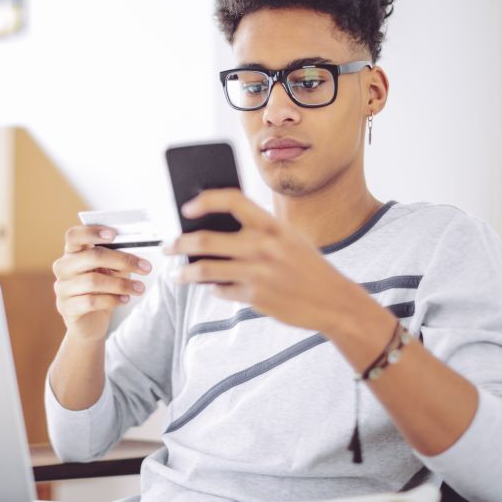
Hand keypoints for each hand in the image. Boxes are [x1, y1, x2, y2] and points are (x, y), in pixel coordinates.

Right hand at [52, 225, 152, 342]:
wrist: (90, 323)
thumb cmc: (102, 291)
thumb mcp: (112, 272)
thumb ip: (118, 261)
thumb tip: (136, 257)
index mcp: (72, 253)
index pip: (74, 236)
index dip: (92, 232)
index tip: (114, 234)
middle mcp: (63, 267)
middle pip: (90, 257)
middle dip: (122, 260)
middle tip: (145, 267)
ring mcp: (62, 288)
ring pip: (93, 281)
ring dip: (122, 284)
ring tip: (140, 288)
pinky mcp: (66, 308)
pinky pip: (90, 301)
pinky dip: (112, 300)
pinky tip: (125, 300)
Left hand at [163, 189, 385, 335]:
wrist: (334, 301)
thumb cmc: (308, 266)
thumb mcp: (289, 238)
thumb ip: (258, 232)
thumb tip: (214, 229)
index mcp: (272, 224)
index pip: (230, 200)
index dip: (204, 201)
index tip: (186, 208)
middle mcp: (263, 246)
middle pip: (206, 240)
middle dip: (179, 244)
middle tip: (167, 248)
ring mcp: (258, 273)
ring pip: (206, 270)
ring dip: (185, 273)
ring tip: (176, 275)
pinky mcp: (256, 297)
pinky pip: (221, 291)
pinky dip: (213, 289)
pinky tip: (212, 287)